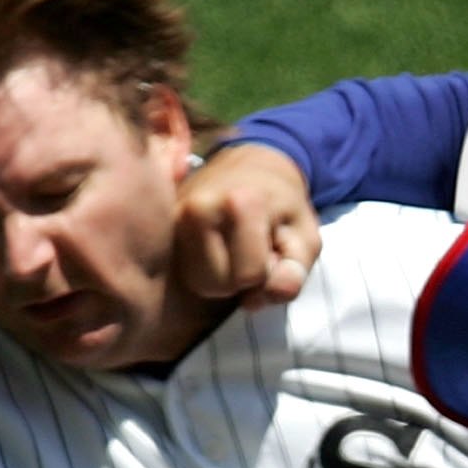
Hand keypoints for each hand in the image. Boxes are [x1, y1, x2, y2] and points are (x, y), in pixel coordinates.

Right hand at [176, 144, 320, 309]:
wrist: (250, 166)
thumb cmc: (282, 206)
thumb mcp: (306, 239)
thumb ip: (293, 275)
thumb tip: (254, 301)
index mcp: (238, 203)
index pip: (250, 275)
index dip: (267, 270)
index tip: (269, 246)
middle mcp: (197, 208)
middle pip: (218, 285)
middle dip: (239, 278)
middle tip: (250, 247)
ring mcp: (172, 217)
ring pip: (197, 284)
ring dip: (219, 277)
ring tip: (232, 247)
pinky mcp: (161, 226)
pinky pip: (182, 272)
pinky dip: (201, 269)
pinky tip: (213, 248)